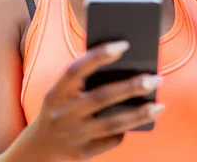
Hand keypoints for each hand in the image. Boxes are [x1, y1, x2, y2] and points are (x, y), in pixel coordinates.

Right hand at [26, 41, 164, 160]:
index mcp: (56, 93)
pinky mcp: (81, 154)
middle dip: (131, 87)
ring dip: (138, 114)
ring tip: (159, 106)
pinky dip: (125, 131)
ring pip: (111, 124)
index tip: (123, 45)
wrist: (38, 149)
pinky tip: (139, 122)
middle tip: (155, 78)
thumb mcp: (62, 95)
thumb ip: (83, 82)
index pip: (76, 70)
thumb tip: (124, 69)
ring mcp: (72, 136)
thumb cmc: (60, 110)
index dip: (98, 55)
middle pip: (101, 97)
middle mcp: (62, 114)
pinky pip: (110, 141)